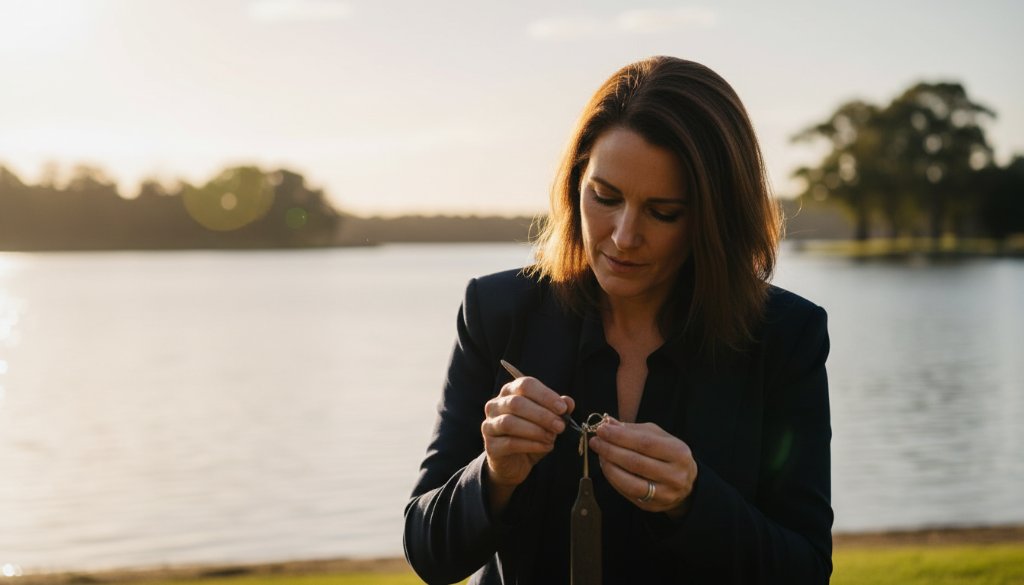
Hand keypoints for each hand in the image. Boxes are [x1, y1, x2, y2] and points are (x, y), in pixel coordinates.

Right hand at [481, 377, 573, 509]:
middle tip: (560, 426)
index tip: (562, 408)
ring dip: (536, 430)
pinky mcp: (490, 446)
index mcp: (509, 392)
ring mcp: (489, 425)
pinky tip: (545, 447)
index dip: (545, 395)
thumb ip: (557, 410)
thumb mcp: (547, 421)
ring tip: (552, 437)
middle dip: (542, 415)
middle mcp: (495, 405)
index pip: (525, 385)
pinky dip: (531, 445)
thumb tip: (568, 402)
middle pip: (516, 403)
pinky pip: (510, 442)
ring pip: (510, 422)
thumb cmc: (531, 436)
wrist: (515, 464)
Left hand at [589, 416, 697, 517]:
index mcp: (679, 453)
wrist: (686, 483)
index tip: (602, 430)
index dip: (620, 436)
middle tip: (596, 441)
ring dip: (609, 467)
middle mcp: (675, 476)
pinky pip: (627, 493)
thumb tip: (608, 423)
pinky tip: (607, 468)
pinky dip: (614, 479)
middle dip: (610, 450)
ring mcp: (664, 494)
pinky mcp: (652, 506)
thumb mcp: (658, 436)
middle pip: (635, 463)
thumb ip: (633, 429)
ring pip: (630, 482)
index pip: (644, 443)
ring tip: (600, 455)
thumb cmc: (668, 454)